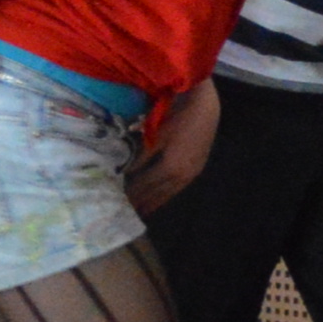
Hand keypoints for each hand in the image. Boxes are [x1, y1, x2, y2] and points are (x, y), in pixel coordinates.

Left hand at [128, 83, 221, 212]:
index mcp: (170, 168)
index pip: (145, 186)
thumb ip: (141, 156)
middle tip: (126, 211)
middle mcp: (181, 176)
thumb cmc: (177, 118)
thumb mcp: (156, 136)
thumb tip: (124, 172)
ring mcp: (190, 175)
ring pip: (168, 194)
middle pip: (157, 194)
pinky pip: (177, 189)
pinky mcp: (195, 170)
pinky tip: (159, 199)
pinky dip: (165, 196)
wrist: (205, 109)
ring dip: (154, 203)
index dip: (131, 193)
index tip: (117, 199)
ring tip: (141, 212)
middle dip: (141, 203)